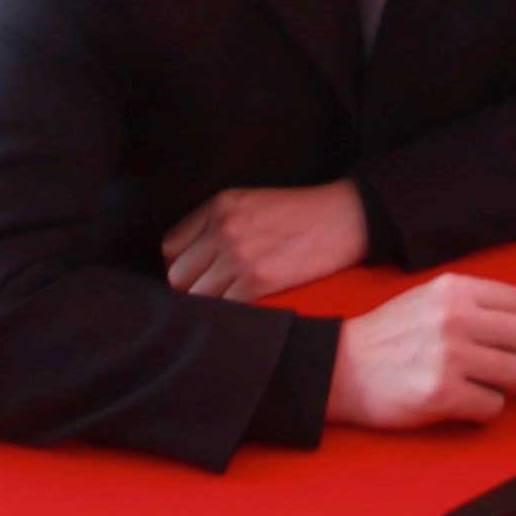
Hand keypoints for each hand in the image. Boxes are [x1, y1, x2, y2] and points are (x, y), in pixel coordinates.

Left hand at [161, 177, 368, 301]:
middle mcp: (224, 228)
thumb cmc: (300, 213)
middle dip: (192, 287)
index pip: (170, 247)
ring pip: (196, 297)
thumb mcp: (252, 201)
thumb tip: (186, 260)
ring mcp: (240, 256)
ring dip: (210, 304)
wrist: (345, 218)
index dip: (182, 264)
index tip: (198, 273)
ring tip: (230, 302)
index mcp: (219, 206)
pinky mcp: (259, 280)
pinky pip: (226, 309)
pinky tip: (246, 308)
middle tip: (214, 291)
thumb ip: (215, 223)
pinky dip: (232, 314)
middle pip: (178, 276)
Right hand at [324, 273, 515, 432]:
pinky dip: (483, 409)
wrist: (340, 368)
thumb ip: (474, 305)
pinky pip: (492, 407)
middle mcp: (455, 318)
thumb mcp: (429, 300)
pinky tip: (460, 402)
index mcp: (454, 290)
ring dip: (502, 386)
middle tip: (497, 368)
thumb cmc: (386, 338)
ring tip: (474, 385)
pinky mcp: (441, 394)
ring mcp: (449, 356)